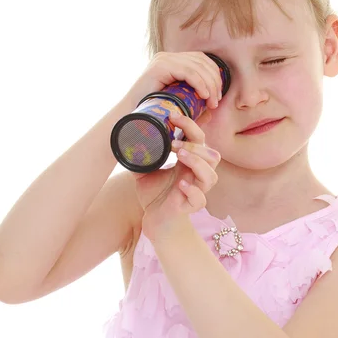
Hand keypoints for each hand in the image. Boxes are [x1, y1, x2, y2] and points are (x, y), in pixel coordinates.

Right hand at [124, 51, 223, 110]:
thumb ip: (192, 102)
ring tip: (212, 102)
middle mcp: (167, 57)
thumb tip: (211, 106)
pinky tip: (204, 96)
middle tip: (216, 101)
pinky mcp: (160, 67)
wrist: (130, 116)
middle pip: (201, 61)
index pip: (201, 60)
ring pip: (197, 66)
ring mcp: (163, 60)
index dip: (214, 76)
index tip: (218, 96)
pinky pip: (188, 72)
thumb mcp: (176, 104)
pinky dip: (200, 83)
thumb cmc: (152, 114)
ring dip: (210, 85)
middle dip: (214, 81)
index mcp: (171, 61)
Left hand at [131, 109, 220, 241]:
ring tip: (179, 156)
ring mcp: (196, 191)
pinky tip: (180, 185)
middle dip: (195, 146)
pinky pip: (200, 199)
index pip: (198, 138)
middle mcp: (196, 175)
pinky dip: (192, 191)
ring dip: (197, 162)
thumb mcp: (144, 171)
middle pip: (213, 155)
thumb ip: (140, 155)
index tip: (172, 116)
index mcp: (189, 163)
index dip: (189, 125)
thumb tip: (125, 137)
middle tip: (174, 143)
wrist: (156, 221)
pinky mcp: (190, 207)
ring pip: (211, 175)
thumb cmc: (155, 195)